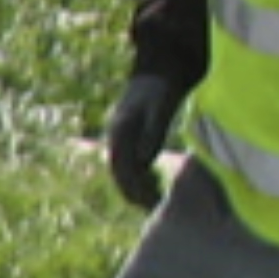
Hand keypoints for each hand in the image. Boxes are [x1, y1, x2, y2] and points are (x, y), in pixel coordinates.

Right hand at [100, 72, 178, 211]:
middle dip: (134, 193)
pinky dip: (140, 177)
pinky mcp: (131, 139)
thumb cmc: (163, 87)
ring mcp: (121, 139)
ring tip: (155, 201)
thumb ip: (153, 132)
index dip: (134, 188)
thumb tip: (144, 160)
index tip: (150, 203)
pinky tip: (154, 184)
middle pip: (120, 174)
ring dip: (137, 187)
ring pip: (124, 172)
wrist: (160, 69)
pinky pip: (131, 164)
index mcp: (120, 132)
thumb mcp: (161, 107)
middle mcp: (116, 138)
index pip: (121, 169)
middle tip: (154, 208)